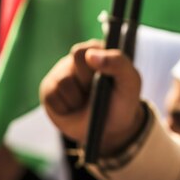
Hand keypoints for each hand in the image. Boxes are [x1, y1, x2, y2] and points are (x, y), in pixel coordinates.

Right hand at [39, 40, 144, 155]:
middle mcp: (77, 59)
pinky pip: (52, 98)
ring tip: (86, 102)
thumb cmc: (122, 101)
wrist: (109, 128)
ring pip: (63, 84)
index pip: (84, 50)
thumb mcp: (130, 82)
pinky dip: (66, 109)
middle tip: (97, 92)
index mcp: (98, 50)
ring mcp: (61, 74)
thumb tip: (90, 55)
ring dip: (78, 99)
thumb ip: (118, 63)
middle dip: (87, 83)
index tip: (99, 78)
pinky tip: (74, 108)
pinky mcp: (49, 91)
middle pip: (73, 63)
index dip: (91, 63)